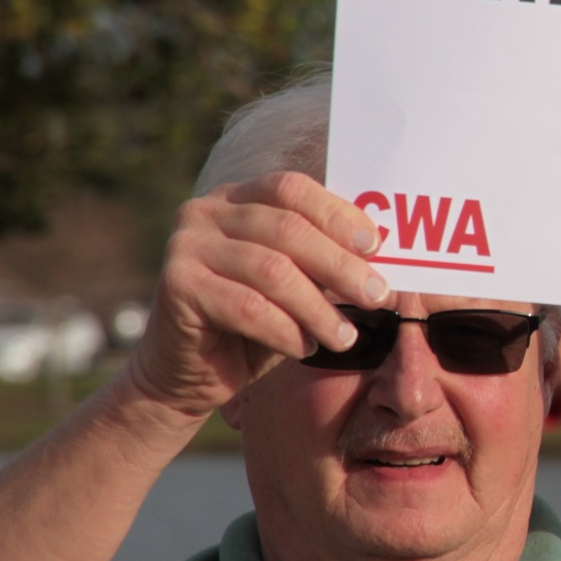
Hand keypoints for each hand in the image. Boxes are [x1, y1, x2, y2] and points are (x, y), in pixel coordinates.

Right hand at [122, 172, 384, 417]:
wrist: (185, 373)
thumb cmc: (250, 325)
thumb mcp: (293, 284)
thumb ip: (322, 261)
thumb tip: (383, 254)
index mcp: (236, 197)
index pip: (292, 188)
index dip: (337, 214)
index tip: (376, 246)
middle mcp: (205, 211)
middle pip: (288, 229)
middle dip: (341, 265)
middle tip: (377, 296)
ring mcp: (186, 245)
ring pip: (272, 271)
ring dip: (318, 308)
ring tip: (345, 338)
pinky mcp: (177, 285)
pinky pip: (247, 308)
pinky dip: (286, 331)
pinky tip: (306, 348)